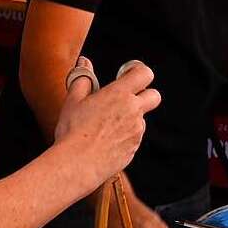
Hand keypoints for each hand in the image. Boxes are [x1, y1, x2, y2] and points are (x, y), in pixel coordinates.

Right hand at [54, 58, 160, 185]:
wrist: (77, 164)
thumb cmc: (73, 131)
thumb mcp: (73, 100)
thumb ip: (82, 78)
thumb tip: (84, 62)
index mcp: (119, 94)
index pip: (144, 74)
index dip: (138, 72)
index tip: (126, 75)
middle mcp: (133, 111)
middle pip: (154, 96)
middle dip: (144, 94)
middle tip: (125, 99)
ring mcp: (136, 132)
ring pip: (141, 120)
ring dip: (130, 119)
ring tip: (105, 126)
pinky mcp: (134, 149)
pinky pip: (134, 138)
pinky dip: (124, 136)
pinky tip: (105, 141)